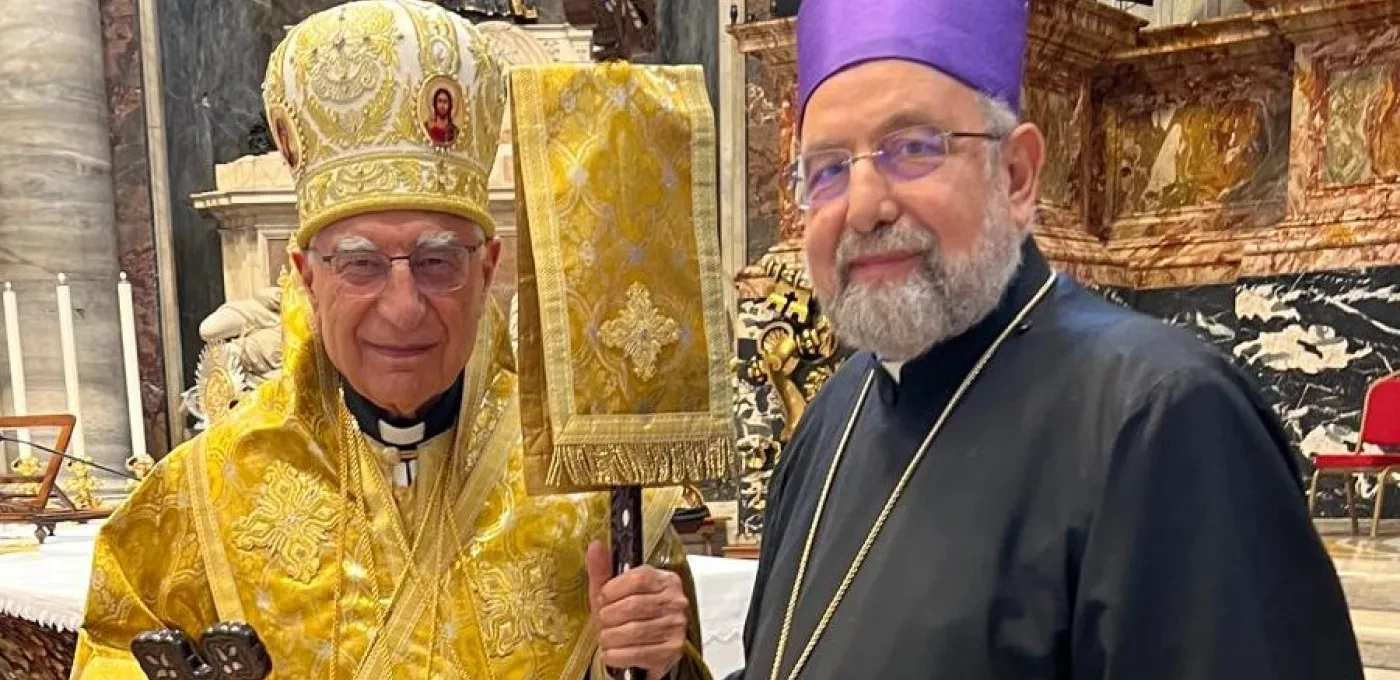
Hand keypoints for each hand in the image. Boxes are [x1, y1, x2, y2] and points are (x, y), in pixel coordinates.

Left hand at [586, 540, 688, 676]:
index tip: (603, 598)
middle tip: (604, 621)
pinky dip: (616, 655)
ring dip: (610, 638)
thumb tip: (595, 545)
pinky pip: (636, 653)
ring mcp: (676, 626)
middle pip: (633, 606)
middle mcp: (675, 601)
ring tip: (608, 637)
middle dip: (609, 617)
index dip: (613, 590)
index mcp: (664, 580)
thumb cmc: (627, 616)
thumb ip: (603, 569)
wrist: (645, 649)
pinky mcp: (672, 650)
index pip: (638, 578)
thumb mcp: (613, 591)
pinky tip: (614, 652)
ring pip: (633, 631)